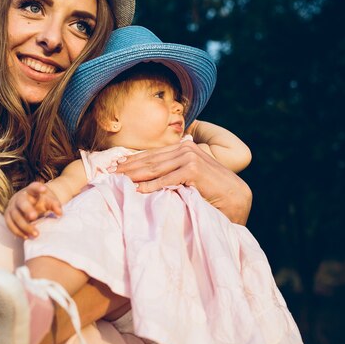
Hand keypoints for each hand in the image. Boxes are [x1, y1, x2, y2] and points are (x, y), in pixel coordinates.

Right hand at [4, 181, 61, 238]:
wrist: (29, 203)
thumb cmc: (41, 202)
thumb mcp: (49, 200)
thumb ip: (55, 205)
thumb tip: (60, 213)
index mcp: (30, 191)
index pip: (33, 187)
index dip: (37, 188)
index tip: (44, 189)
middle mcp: (19, 197)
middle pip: (21, 202)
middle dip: (27, 209)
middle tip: (34, 217)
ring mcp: (12, 207)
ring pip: (15, 216)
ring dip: (24, 226)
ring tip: (36, 234)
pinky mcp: (8, 216)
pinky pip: (10, 225)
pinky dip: (17, 231)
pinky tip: (26, 237)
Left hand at [114, 140, 251, 224]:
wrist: (236, 197)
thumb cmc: (211, 189)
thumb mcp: (189, 176)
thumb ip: (172, 171)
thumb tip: (146, 178)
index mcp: (183, 147)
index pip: (152, 155)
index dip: (131, 161)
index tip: (114, 168)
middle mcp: (185, 148)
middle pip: (149, 160)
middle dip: (128, 168)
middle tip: (109, 174)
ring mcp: (189, 157)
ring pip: (155, 169)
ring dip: (135, 176)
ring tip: (118, 182)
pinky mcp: (193, 169)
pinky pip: (167, 180)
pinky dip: (152, 186)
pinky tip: (138, 191)